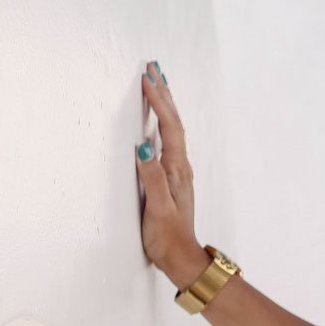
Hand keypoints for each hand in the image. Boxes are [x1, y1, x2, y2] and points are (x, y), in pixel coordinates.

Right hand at [134, 59, 200, 279]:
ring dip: (164, 105)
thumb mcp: (157, 208)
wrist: (180, 258)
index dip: (159, 102)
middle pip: (174, 123)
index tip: (148, 78)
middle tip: (154, 67)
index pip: (169, 127)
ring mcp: (176, 172)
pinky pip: (167, 141)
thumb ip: (151, 178)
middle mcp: (180, 167)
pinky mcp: (170, 178)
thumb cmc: (167, 236)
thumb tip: (144, 147)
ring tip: (157, 84)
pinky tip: (157, 121)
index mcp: (176, 169)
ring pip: (171, 130)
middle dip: (164, 94)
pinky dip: (161, 123)